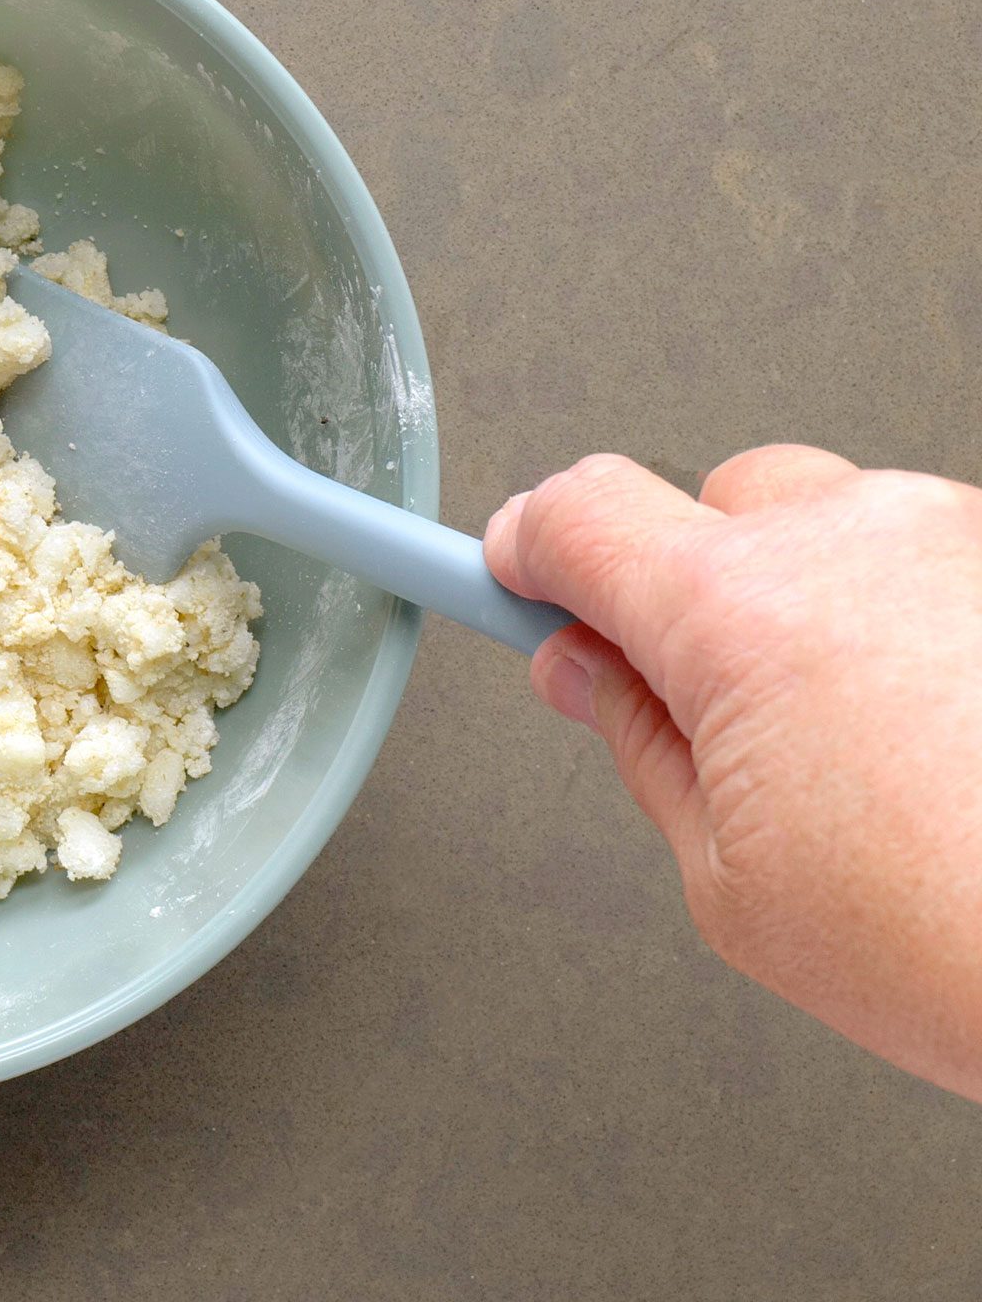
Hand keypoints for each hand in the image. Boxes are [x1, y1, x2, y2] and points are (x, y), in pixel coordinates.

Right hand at [486, 447, 981, 1100]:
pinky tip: (938, 736)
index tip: (510, 577)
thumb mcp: (730, 880)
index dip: (527, 550)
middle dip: (681, 585)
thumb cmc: (969, 943)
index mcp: (737, 611)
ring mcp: (960, 539)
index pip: (576, 511)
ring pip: (832, 524)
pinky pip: (931, 559)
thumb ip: (639, 744)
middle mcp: (854, 538)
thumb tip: (589, 675)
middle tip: (692, 700)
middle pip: (707, 502)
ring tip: (854, 750)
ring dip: (809, 602)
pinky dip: (908, 620)